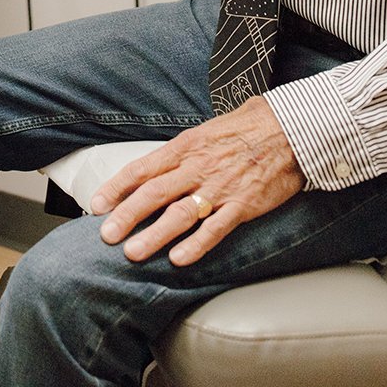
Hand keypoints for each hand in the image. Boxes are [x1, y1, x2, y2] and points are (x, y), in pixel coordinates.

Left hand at [90, 97, 304, 265]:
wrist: (290, 129)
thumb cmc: (247, 127)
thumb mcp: (206, 131)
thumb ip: (182, 152)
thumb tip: (157, 166)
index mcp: (185, 147)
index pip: (142, 168)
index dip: (117, 187)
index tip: (96, 203)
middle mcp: (197, 167)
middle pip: (154, 193)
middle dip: (127, 215)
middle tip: (106, 235)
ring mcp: (219, 188)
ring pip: (179, 214)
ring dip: (154, 235)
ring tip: (133, 253)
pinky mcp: (243, 205)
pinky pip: (215, 228)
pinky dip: (196, 245)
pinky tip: (179, 259)